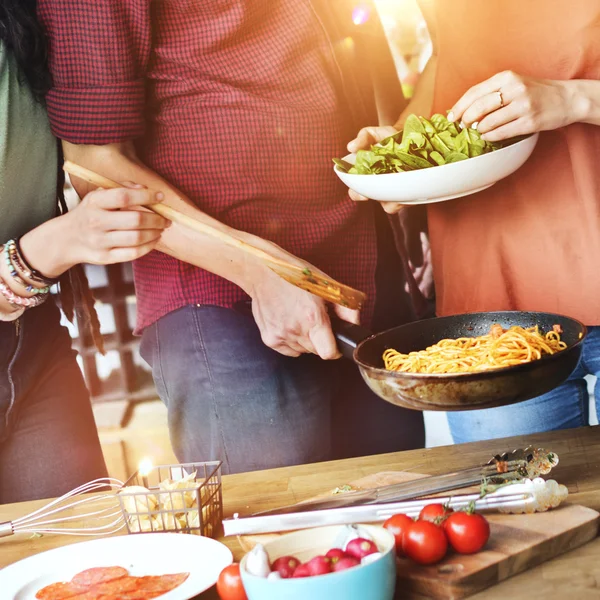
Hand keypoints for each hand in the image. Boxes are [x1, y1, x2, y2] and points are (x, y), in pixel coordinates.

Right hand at [59, 184, 169, 270]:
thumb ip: (121, 190)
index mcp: (94, 202)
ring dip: (155, 232)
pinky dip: (149, 246)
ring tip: (161, 228)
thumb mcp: (98, 197)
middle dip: (157, 218)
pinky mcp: (105, 257)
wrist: (66, 239)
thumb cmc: (90, 214)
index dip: (146, 196)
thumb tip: (144, 189)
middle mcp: (95, 222)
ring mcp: (99, 242)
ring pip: (137, 238)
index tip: (160, 196)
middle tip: (166, 218)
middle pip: (135, 219)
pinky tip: (154, 239)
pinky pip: (133, 253)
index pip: (124, 197)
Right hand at [248, 264, 358, 358]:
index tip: (336, 343)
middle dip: (320, 340)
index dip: (335, 350)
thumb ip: (346, 307)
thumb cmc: (294, 275)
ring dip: (305, 340)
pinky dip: (292, 341)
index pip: (328, 352)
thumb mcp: (326, 285)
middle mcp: (296, 329)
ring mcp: (281, 335)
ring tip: (300, 319)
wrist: (263, 272)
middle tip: (316, 322)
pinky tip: (289, 324)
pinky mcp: (269, 338)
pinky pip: (289, 350)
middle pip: (316, 351)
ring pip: (302, 351)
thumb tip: (355, 324)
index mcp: (312, 317)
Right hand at [346, 126, 406, 213]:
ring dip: (396, 199)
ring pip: (392, 205)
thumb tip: (351, 147)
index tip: (364, 194)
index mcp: (365, 179)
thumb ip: (362, 138)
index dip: (357, 194)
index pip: (356, 192)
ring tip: (403, 185)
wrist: (409, 134)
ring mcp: (394, 192)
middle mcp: (378, 188)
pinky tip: (413, 184)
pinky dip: (410, 196)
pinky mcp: (410, 191)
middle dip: (380, 198)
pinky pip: (408, 200)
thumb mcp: (372, 134)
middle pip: (376, 200)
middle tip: (387, 191)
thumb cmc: (386, 137)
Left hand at [448, 71, 574, 141]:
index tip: (451, 118)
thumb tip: (463, 109)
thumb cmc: (535, 92)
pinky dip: (490, 136)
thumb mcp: (514, 84)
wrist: (567, 98)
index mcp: (507, 77)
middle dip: (466, 120)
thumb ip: (492, 92)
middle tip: (463, 127)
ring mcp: (523, 105)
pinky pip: (501, 133)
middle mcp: (515, 89)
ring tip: (478, 131)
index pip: (475, 92)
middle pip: (479, 107)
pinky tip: (488, 136)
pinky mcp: (530, 121)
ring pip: (488, 122)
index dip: (459, 107)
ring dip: (479, 130)